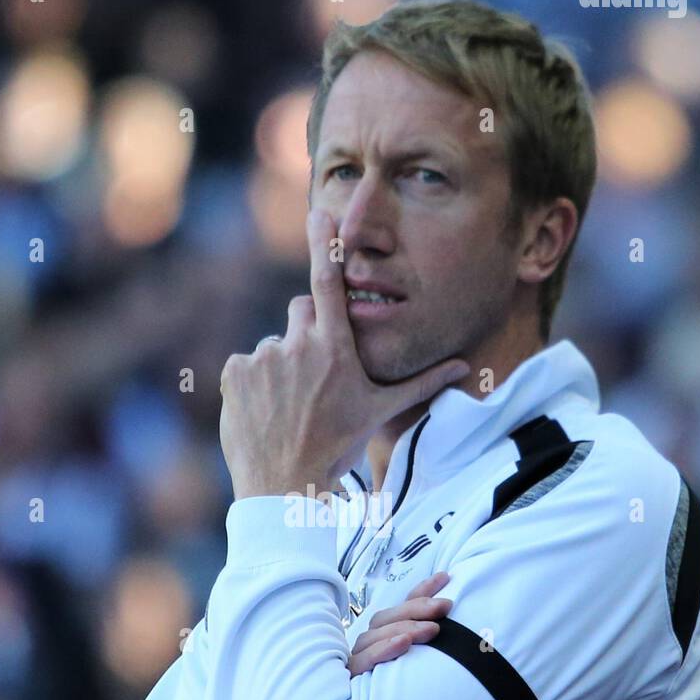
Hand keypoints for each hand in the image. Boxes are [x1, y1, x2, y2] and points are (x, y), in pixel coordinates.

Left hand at [218, 209, 469, 500]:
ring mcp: (263, 358)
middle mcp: (297, 345)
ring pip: (274, 346)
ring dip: (281, 366)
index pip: (328, 283)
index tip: (320, 214)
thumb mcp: (381, 412)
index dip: (325, 246)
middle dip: (308, 336)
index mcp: (334, 349)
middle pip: (301, 315)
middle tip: (314, 379)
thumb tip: (465, 368)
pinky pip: (246, 365)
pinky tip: (265, 411)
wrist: (285, 485)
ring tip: (290, 406)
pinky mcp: (235, 372)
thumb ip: (421, 383)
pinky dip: (253, 383)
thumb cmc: (338, 447)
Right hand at [346, 571, 452, 677]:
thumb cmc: (414, 694)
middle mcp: (371, 642)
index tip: (445, 577)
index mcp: (387, 635)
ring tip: (432, 629)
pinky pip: (366, 658)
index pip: (403, 607)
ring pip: (377, 635)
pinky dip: (385, 648)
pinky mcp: (353, 675)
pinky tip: (404, 643)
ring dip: (406, 628)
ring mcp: (359, 657)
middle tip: (445, 605)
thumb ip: (435, 638)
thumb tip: (455, 614)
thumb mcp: (429, 662)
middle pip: (388, 617)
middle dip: (418, 608)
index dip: (422, 590)